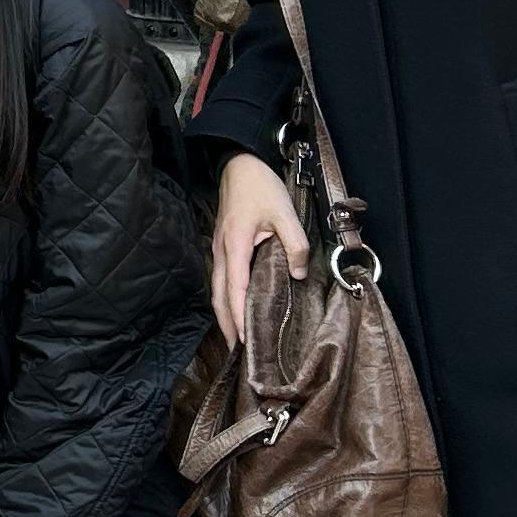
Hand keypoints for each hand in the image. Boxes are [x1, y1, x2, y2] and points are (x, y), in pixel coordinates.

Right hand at [209, 151, 308, 344]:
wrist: (239, 164)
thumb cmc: (261, 187)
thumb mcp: (285, 213)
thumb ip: (295, 244)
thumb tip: (299, 274)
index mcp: (235, 246)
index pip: (235, 290)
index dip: (239, 317)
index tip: (246, 341)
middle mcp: (222, 252)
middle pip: (218, 297)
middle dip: (226, 325)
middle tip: (237, 351)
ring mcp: (219, 250)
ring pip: (216, 290)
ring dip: (224, 314)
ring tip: (235, 337)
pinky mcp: (223, 247)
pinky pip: (220, 280)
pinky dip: (225, 299)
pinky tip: (235, 307)